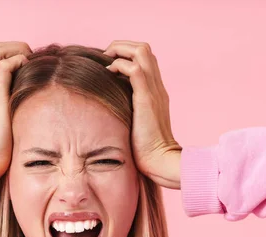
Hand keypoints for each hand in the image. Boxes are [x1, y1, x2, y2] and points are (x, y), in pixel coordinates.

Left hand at [103, 41, 181, 189]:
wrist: (160, 161)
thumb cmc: (146, 150)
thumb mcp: (136, 125)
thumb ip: (129, 112)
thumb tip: (110, 108)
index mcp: (156, 92)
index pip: (146, 60)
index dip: (126, 54)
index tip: (109, 64)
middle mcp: (157, 86)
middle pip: (144, 49)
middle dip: (121, 46)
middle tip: (106, 58)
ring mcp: (154, 90)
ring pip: (142, 51)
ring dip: (120, 50)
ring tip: (106, 61)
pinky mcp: (147, 98)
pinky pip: (135, 69)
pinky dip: (120, 65)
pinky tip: (109, 74)